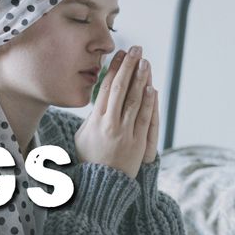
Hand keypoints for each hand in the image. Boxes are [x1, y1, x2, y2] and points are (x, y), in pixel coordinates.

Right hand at [74, 45, 155, 178]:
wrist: (102, 184)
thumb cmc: (90, 158)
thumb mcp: (82, 135)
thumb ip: (91, 116)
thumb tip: (99, 99)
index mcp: (95, 120)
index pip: (106, 87)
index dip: (114, 68)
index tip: (119, 54)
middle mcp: (110, 124)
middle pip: (121, 89)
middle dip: (129, 67)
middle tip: (135, 50)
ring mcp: (125, 133)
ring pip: (135, 100)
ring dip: (141, 79)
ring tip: (145, 62)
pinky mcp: (138, 142)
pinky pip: (145, 117)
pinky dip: (149, 101)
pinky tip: (151, 87)